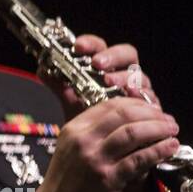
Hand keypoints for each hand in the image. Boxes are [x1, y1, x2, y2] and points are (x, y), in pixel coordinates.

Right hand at [34, 97, 179, 191]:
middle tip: (168, 119)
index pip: (109, 105)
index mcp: (74, 129)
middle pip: (124, 114)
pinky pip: (138, 159)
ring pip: (133, 133)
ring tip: (173, 131)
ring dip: (159, 129)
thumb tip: (127, 125)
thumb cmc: (63, 184)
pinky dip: (158, 151)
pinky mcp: (107, 179)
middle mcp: (83, 139)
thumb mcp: (70, 150)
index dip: (136, 104)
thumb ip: (93, 136)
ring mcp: (95, 158)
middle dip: (152, 114)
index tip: (152, 109)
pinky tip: (170, 148)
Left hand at [39, 33, 160, 119]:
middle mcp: (124, 75)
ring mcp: (139, 89)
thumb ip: (59, 86)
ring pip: (138, 74)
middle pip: (127, 54)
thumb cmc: (91, 120)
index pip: (100, 47)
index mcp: (105, 68)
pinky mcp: (150, 106)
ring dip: (124, 76)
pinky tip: (130, 96)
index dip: (91, 43)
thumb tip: (42, 69)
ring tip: (110, 82)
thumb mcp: (72, 102)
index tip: (78, 47)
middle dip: (112, 56)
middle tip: (97, 63)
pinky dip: (140, 95)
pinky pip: (149, 97)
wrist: (104, 147)